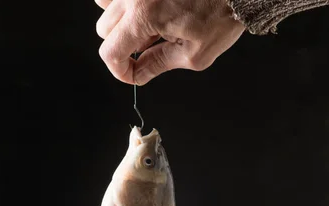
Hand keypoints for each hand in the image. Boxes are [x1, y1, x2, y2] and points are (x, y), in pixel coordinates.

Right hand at [95, 0, 244, 84]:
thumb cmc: (223, 14)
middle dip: (123, 43)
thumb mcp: (194, 54)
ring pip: (106, 3)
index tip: (134, 74)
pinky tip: (153, 7)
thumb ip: (159, 65)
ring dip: (121, 18)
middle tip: (151, 45)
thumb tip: (138, 75)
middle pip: (104, 28)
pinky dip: (130, 2)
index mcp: (144, 16)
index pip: (110, 52)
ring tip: (150, 23)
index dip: (120, 71)